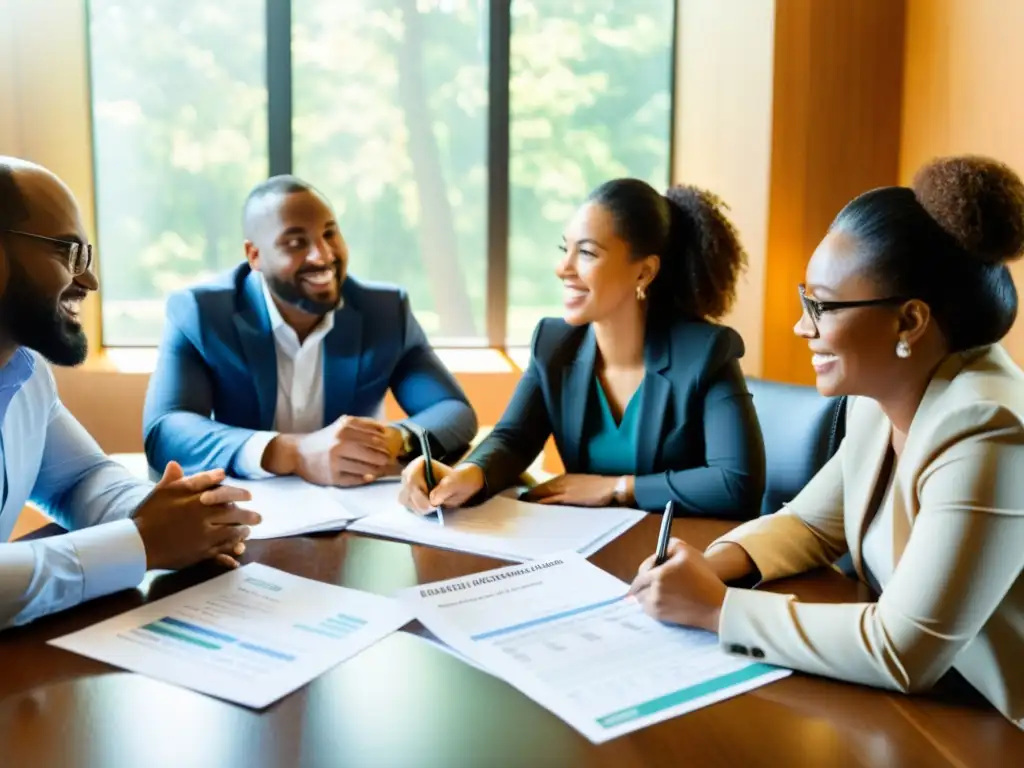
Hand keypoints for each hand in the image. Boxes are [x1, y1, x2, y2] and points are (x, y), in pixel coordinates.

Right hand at [133, 462, 260, 570]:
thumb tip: (175, 463)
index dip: (238, 492)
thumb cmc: (149, 515)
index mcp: (195, 500)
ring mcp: (202, 537)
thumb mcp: (160, 493)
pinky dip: (230, 553)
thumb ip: (173, 480)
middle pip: (232, 513)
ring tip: (247, 532)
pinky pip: (220, 553)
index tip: (250, 494)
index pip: (223, 492)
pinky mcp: (199, 554)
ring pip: (230, 534)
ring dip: (241, 533)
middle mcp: (202, 517)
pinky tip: (237, 554)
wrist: (137, 543)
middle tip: (259, 518)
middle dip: (247, 515)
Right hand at [265, 416, 394, 485]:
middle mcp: (340, 443)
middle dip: (383, 457)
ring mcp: (336, 461)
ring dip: (376, 469)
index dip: (385, 443)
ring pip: (365, 468)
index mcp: (344, 428)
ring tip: (380, 468)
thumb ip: (361, 426)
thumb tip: (385, 431)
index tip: (390, 446)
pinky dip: (365, 478)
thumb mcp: (341, 426)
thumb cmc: (324, 439)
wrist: (298, 453)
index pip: (373, 436)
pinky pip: (355, 479)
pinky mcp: (332, 477)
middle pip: (372, 453)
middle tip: (388, 459)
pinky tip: (368, 476)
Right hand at [399, 458, 484, 514]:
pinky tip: (430, 509)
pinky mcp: (408, 495)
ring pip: (405, 499)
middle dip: (421, 503)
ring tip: (434, 508)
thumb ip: (446, 488)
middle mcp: (409, 472)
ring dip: (419, 508)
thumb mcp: (458, 483)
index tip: (433, 503)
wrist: (460, 485)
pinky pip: (408, 505)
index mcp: (420, 464)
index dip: (420, 493)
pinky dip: (418, 510)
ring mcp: (407, 484)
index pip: (411, 479)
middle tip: (436, 508)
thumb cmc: (459, 481)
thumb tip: (432, 500)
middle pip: (406, 491)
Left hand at [521, 474, 617, 505]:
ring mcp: (564, 489)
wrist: (612, 487)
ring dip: (532, 501)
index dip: (533, 492)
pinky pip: (550, 501)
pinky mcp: (568, 497)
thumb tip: (561, 498)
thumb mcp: (582, 485)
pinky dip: (541, 504)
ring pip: (542, 494)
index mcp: (564, 478)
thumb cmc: (600, 487)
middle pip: (539, 489)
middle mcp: (561, 482)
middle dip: (528, 497)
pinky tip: (534, 509)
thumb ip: (570, 490)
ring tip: (520, 508)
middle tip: (516, 504)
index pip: (543, 485)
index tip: (524, 499)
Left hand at [628, 538, 728, 632]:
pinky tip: (660, 599)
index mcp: (659, 575)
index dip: (647, 566)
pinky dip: (649, 603)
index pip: (642, 570)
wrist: (715, 605)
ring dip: (645, 592)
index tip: (654, 566)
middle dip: (643, 581)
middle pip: (638, 586)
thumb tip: (660, 551)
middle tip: (652, 578)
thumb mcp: (688, 552)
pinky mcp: (660, 617)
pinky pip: (646, 609)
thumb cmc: (704, 577)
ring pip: (640, 598)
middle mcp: (654, 591)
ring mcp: (656, 606)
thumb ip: (670, 546)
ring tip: (657, 589)